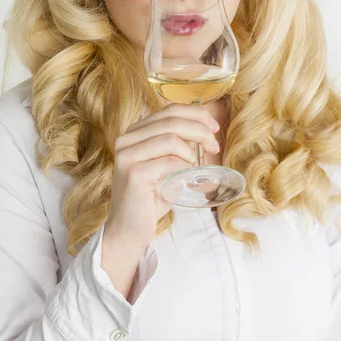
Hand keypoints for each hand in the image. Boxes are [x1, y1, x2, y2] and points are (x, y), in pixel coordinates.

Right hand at [103, 103, 219, 250]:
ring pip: (170, 138)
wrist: (129, 230)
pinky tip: (185, 176)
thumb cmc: (151, 196)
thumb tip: (205, 128)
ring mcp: (127, 156)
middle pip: (172, 120)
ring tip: (197, 164)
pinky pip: (169, 162)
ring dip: (192, 150)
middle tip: (214, 146)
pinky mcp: (133, 174)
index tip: (214, 127)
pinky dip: (183, 167)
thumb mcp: (166, 163)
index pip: (169, 110)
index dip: (196, 114)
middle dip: (200, 130)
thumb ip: (178, 144)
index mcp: (135, 132)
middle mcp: (126, 139)